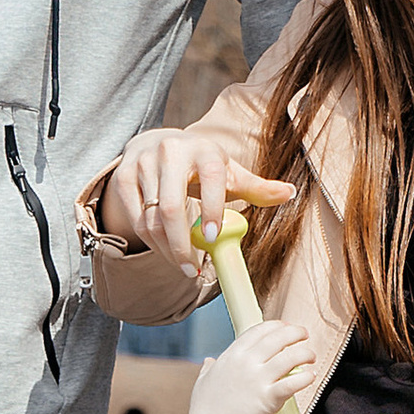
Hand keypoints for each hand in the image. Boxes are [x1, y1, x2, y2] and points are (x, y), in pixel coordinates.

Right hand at [99, 126, 293, 273]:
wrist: (157, 143)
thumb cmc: (201, 164)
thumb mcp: (229, 172)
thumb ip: (257, 187)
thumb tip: (290, 193)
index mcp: (204, 149)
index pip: (211, 178)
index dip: (212, 209)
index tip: (213, 238)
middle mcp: (171, 151)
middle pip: (171, 207)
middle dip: (181, 244)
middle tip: (191, 271)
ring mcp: (143, 164)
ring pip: (151, 218)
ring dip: (166, 249)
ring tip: (183, 266)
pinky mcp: (123, 178)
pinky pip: (135, 219)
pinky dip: (150, 241)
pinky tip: (165, 250)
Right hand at [188, 316, 315, 413]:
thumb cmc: (205, 410)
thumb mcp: (203, 381)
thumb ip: (209, 368)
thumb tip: (209, 361)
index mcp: (232, 356)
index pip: (258, 330)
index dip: (275, 326)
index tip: (284, 327)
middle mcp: (246, 363)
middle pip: (278, 338)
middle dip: (295, 332)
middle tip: (304, 334)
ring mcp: (259, 379)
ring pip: (290, 357)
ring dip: (305, 353)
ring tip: (311, 356)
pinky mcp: (270, 398)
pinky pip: (293, 382)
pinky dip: (305, 377)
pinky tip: (310, 376)